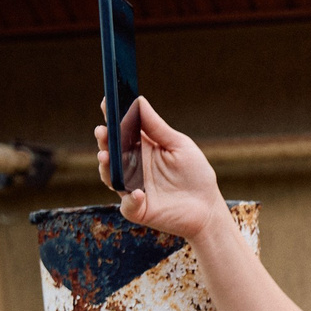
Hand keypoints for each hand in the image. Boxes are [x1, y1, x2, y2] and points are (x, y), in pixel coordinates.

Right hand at [93, 97, 225, 239]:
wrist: (208, 207)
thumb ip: (157, 127)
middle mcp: (132, 167)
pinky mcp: (139, 209)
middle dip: (104, 141)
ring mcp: (132, 188)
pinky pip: (128, 205)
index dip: (112, 117)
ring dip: (106, 167)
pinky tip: (138, 192)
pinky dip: (131, 199)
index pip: (122, 130)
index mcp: (142, 148)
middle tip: (102, 131)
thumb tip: (138, 101)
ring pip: (111, 177)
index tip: (107, 103)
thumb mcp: (178, 145)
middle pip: (111, 152)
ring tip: (106, 157)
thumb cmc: (195, 173)